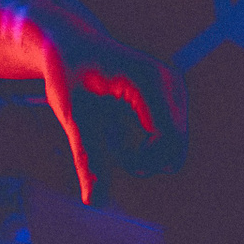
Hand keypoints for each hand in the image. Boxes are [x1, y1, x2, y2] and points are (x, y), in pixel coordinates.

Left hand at [0, 0, 188, 204]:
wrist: (68, 41)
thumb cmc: (68, 72)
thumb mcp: (72, 114)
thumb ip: (87, 156)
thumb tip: (94, 202)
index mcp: (149, 80)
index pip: (168, 138)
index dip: (145, 162)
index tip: (116, 162)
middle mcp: (170, 82)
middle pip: (175, 146)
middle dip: (145, 161)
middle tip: (111, 155)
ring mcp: (174, 89)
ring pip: (174, 146)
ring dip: (145, 155)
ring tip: (112, 141)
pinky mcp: (171, 98)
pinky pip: (169, 138)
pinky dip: (146, 146)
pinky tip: (121, 133)